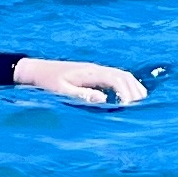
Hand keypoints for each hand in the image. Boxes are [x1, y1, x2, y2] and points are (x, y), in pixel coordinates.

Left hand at [11, 56, 148, 108]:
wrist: (36, 71)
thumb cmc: (46, 83)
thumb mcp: (60, 91)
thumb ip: (81, 95)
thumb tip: (103, 99)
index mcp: (89, 72)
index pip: (116, 79)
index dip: (126, 93)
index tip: (129, 107)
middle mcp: (95, 69)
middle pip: (123, 76)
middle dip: (134, 90)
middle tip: (141, 106)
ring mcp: (95, 70)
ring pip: (121, 75)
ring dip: (132, 86)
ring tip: (140, 101)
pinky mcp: (92, 74)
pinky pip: (114, 77)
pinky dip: (125, 85)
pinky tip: (127, 96)